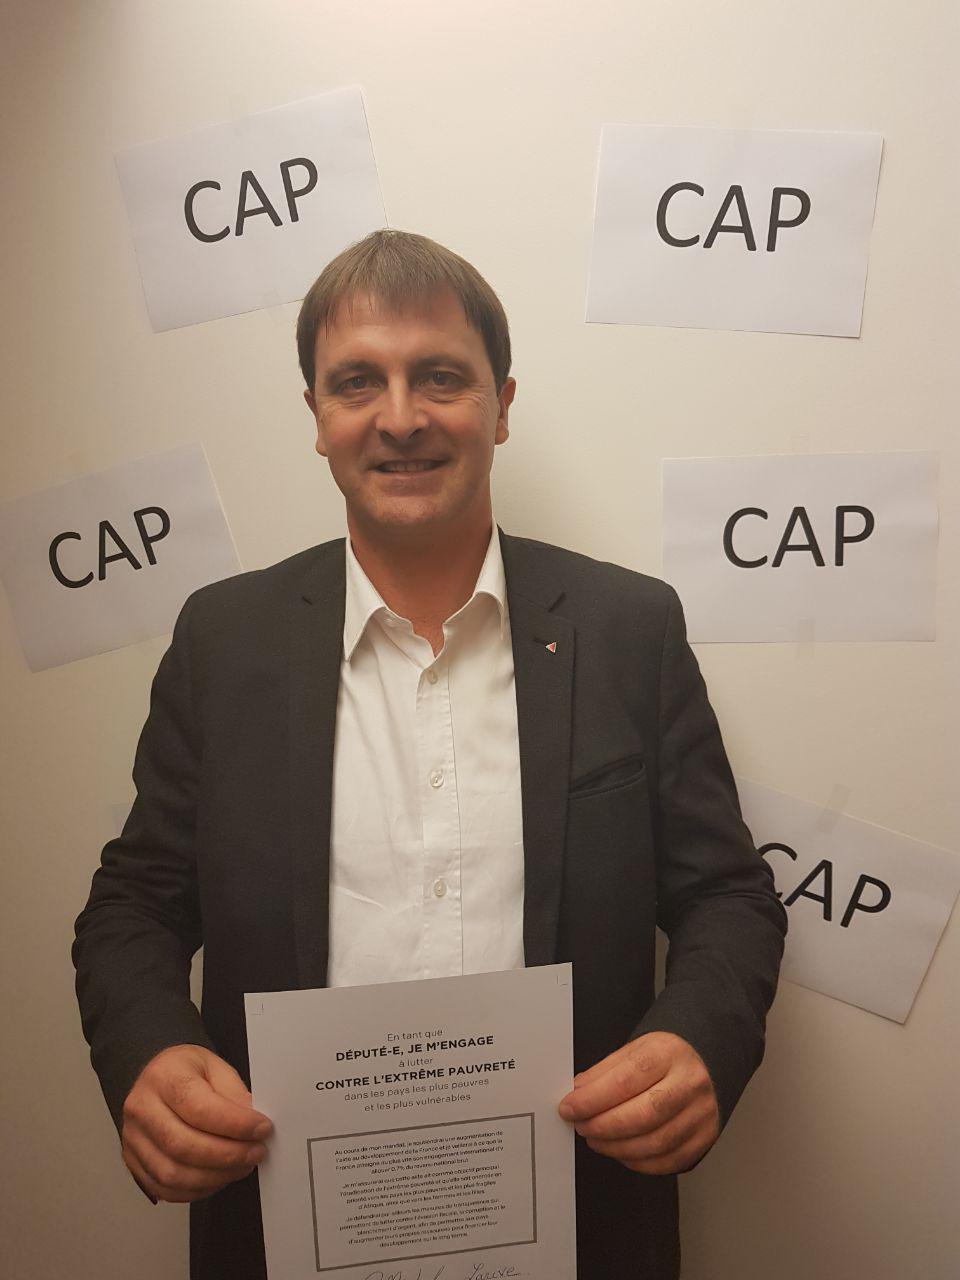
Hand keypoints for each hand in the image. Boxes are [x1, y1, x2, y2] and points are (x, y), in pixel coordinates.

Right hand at [121, 1044, 271, 1202]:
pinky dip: (197, 1190)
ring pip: (173, 1174)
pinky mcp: (134, 1163)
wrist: (157, 1077)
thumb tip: (253, 1126)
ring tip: (242, 1166)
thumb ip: (234, 1094)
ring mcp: (133, 1139)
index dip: (234, 1124)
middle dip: (228, 1155)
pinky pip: (165, 1189)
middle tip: (256, 1152)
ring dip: (215, 1177)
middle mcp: (141, 1109)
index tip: (262, 1128)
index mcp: (163, 1076)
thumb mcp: (215, 1067)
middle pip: (183, 1145)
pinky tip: (219, 1177)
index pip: (198, 1107)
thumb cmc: (187, 1071)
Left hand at [557, 1031, 719, 1174]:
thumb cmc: (664, 1058)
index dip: (593, 1098)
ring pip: (655, 1143)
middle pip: (643, 1114)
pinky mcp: (704, 1139)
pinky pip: (668, 1161)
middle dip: (603, 1126)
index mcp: (668, 1053)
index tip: (570, 1107)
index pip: (626, 1079)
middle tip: (581, 1126)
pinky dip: (639, 1162)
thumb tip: (577, 1095)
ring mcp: (701, 1114)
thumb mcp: (633, 1050)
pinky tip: (622, 1152)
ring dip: (616, 1147)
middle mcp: (690, 1083)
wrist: (703, 1065)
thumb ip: (604, 1073)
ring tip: (596, 1139)